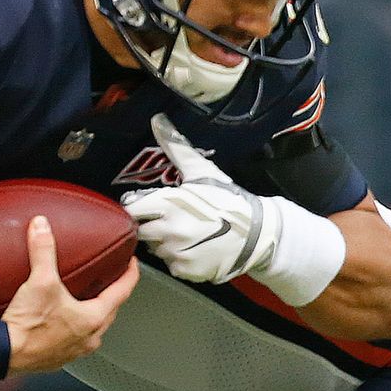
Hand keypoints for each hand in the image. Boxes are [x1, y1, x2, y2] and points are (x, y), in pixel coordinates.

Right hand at [2, 215, 135, 374]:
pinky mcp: (57, 357)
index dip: (130, 275)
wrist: (5, 353)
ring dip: (92, 314)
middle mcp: (88, 338)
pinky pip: (73, 340)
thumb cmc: (28, 327)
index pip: (122, 292)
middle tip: (111, 281)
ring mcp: (74, 350)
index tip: (132, 265)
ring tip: (84, 301)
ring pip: (93, 329)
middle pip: (109, 312)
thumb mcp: (40, 281)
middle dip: (112, 295)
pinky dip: (72, 328)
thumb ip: (43, 251)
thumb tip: (42, 228)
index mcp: (92, 318)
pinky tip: (59, 321)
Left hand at [122, 114, 275, 284]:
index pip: (132, 209)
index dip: (138, 207)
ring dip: (164, 242)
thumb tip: (157, 119)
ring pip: (155, 249)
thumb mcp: (202, 171)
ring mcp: (176, 254)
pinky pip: (170, 264)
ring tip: (186, 232)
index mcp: (168, 204)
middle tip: (170, 218)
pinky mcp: (185, 271)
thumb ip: (175, 147)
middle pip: (141, 230)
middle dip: (151, 224)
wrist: (258, 233)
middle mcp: (168, 231)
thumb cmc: (227, 198)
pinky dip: (178, 258)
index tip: (147, 205)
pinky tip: (194, 247)